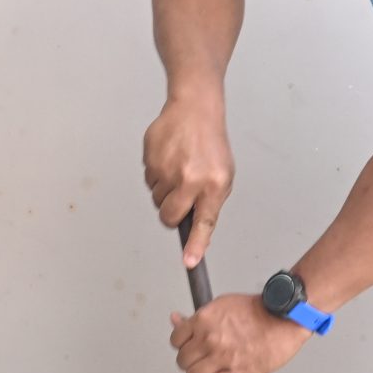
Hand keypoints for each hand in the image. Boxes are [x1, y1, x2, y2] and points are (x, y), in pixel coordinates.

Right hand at [144, 91, 233, 265]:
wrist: (195, 110)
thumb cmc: (211, 144)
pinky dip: (156, 175)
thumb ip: (210, 203)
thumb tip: (197, 231)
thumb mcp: (223, 175)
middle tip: (178, 200)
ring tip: (178, 169)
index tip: (189, 262)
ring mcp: (169, 170)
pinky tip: (168, 159)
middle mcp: (191, 179)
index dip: (195, 245)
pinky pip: (149, 181)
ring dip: (165, 191)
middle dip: (170, 215)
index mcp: (214, 185)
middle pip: (169, 217)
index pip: (204, 222)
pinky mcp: (151, 160)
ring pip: (157, 199)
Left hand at [169, 293, 310, 372]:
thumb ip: (198, 317)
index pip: (176, 340)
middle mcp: (209, 339)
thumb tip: (176, 319)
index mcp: (203, 320)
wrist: (284, 317)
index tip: (191, 349)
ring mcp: (222, 358)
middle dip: (191, 363)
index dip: (183, 346)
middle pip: (183, 361)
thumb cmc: (259, 310)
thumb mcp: (222, 305)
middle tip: (202, 363)